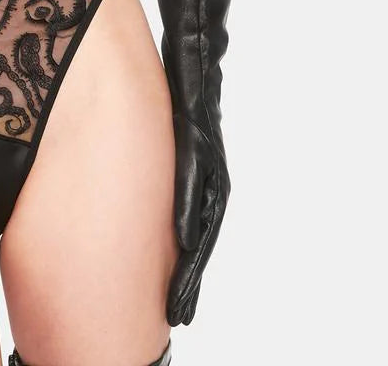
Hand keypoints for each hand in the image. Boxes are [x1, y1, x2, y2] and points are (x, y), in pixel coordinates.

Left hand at [166, 112, 230, 325]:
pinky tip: (181, 255)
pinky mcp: (197, 170)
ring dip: (188, 269)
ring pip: (196, 236)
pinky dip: (188, 242)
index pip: (196, 248)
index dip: (186, 282)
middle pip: (197, 248)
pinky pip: (193, 216)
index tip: (177, 313)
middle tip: (177, 319)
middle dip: (188, 284)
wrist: (195, 69)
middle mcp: (210, 190)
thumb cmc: (191, 107)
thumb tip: (184, 242)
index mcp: (210, 190)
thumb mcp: (190, 152)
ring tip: (180, 304)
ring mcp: (206, 181)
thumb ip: (186, 196)